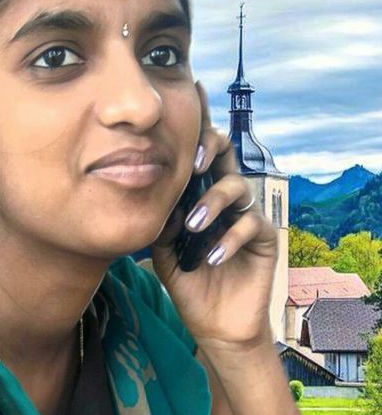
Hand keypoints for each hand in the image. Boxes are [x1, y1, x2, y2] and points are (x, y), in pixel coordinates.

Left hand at [150, 81, 278, 353]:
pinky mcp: (263, 238)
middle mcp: (225, 197)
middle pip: (224, 155)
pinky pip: (250, 224)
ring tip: (193, 227)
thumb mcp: (163, 248)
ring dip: (212, 203)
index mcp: (200, 194)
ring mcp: (246, 215)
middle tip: (191, 161)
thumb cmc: (187, 282)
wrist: (213, 322)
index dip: (198, 125)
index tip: (191, 92)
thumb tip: (150, 188)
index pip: (199, 154)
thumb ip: (160, 217)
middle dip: (209, 148)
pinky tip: (211, 258)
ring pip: (237, 186)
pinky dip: (228, 238)